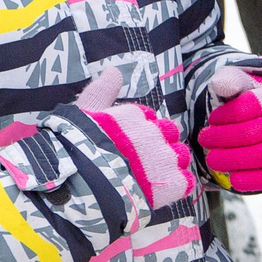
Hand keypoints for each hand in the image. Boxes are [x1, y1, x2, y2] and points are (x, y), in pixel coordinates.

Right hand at [75, 68, 193, 210]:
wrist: (80, 189)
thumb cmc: (76, 152)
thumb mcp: (82, 115)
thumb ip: (101, 92)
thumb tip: (114, 71)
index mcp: (134, 116)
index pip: (148, 118)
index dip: (139, 133)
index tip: (126, 145)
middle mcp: (154, 133)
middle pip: (169, 134)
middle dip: (159, 145)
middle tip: (140, 162)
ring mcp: (166, 158)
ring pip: (180, 156)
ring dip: (170, 165)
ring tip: (148, 178)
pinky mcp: (173, 183)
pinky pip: (185, 181)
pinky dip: (175, 186)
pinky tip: (158, 191)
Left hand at [198, 69, 261, 193]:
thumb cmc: (258, 105)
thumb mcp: (246, 86)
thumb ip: (230, 80)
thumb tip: (220, 85)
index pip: (245, 107)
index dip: (222, 116)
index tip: (213, 120)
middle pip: (248, 134)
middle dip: (219, 139)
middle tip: (205, 141)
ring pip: (258, 156)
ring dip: (228, 160)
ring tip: (213, 159)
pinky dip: (248, 180)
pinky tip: (233, 175)